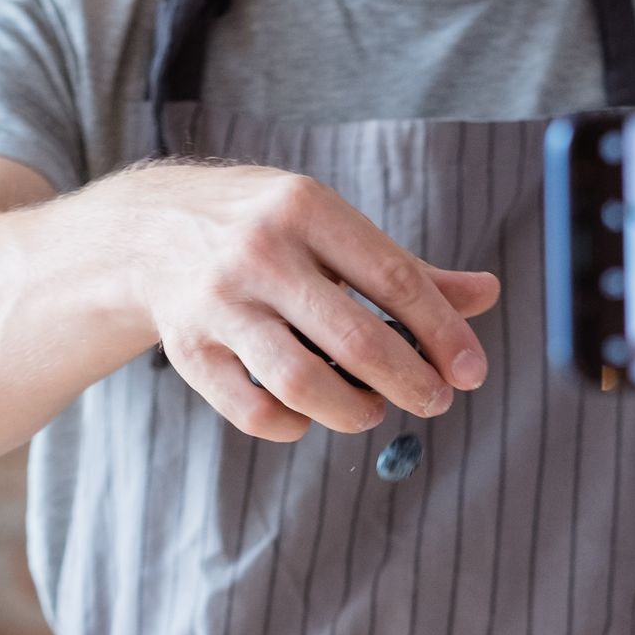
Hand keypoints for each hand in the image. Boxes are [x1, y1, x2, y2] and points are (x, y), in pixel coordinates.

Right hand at [113, 162, 500, 440]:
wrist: (148, 232)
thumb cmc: (265, 232)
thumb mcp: (330, 227)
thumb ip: (405, 269)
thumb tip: (487, 296)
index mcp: (306, 208)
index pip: (394, 279)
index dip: (442, 334)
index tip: (472, 373)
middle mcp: (259, 252)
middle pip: (356, 340)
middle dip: (410, 383)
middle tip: (434, 402)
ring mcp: (219, 304)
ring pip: (302, 384)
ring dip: (354, 411)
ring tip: (371, 409)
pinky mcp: (189, 351)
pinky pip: (254, 413)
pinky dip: (294, 426)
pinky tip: (309, 415)